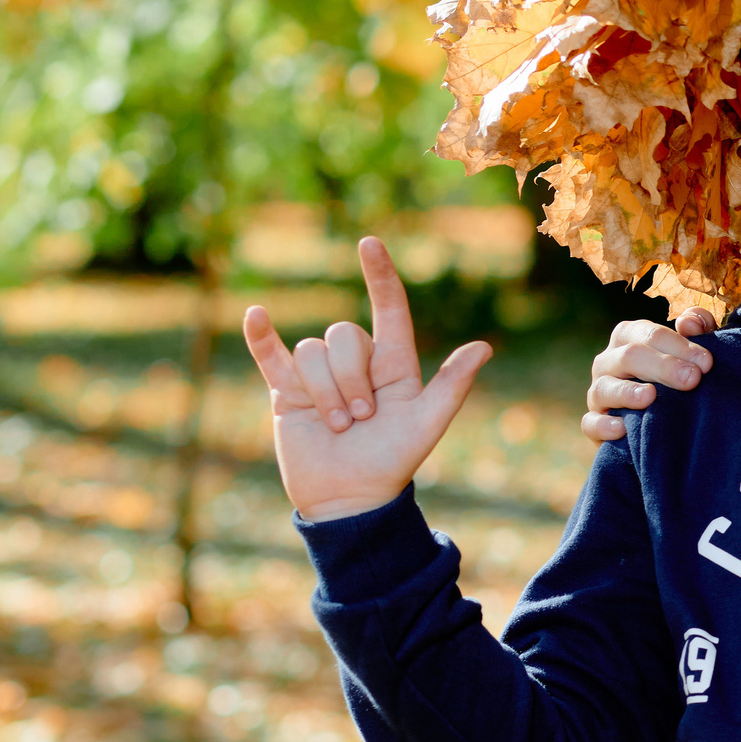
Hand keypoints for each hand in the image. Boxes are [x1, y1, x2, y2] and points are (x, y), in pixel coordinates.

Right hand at [242, 238, 491, 521]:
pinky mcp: (287, 391)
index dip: (379, 276)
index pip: (388, 309)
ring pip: (312, 352)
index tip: (370, 243)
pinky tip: (256, 317)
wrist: (351, 498)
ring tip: (338, 426)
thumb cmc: (394, 462)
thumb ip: (453, 385)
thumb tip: (484, 347)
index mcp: (394, 364)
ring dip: (325, 391)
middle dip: (351, 378)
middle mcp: (357, 363)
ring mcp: (319, 375)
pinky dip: (260, 337)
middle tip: (360, 418)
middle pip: (344, 336)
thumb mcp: (428, 424)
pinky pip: (271, 356)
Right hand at [581, 307, 717, 443]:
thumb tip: (689, 322)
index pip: (650, 334)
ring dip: (627, 392)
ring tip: (651, 397)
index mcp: (629, 337)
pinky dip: (604, 425)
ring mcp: (598, 393)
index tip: (707, 363)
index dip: (680, 345)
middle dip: (663, 366)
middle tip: (692, 379)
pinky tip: (623, 429)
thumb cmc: (679, 379)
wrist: (665, 425)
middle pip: (629, 356)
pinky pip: (591, 423)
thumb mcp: (693, 352)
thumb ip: (698, 329)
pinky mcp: (594, 425)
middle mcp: (608, 362)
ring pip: (604, 388)